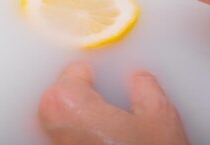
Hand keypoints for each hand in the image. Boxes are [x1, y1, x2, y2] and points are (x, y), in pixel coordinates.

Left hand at [39, 62, 189, 144]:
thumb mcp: (158, 116)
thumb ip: (144, 87)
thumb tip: (139, 81)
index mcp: (68, 101)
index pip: (72, 71)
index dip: (92, 75)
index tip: (101, 79)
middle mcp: (51, 124)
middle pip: (59, 96)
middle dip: (81, 96)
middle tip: (105, 103)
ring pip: (57, 122)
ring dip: (75, 120)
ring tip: (103, 129)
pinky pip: (61, 142)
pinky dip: (76, 139)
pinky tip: (97, 144)